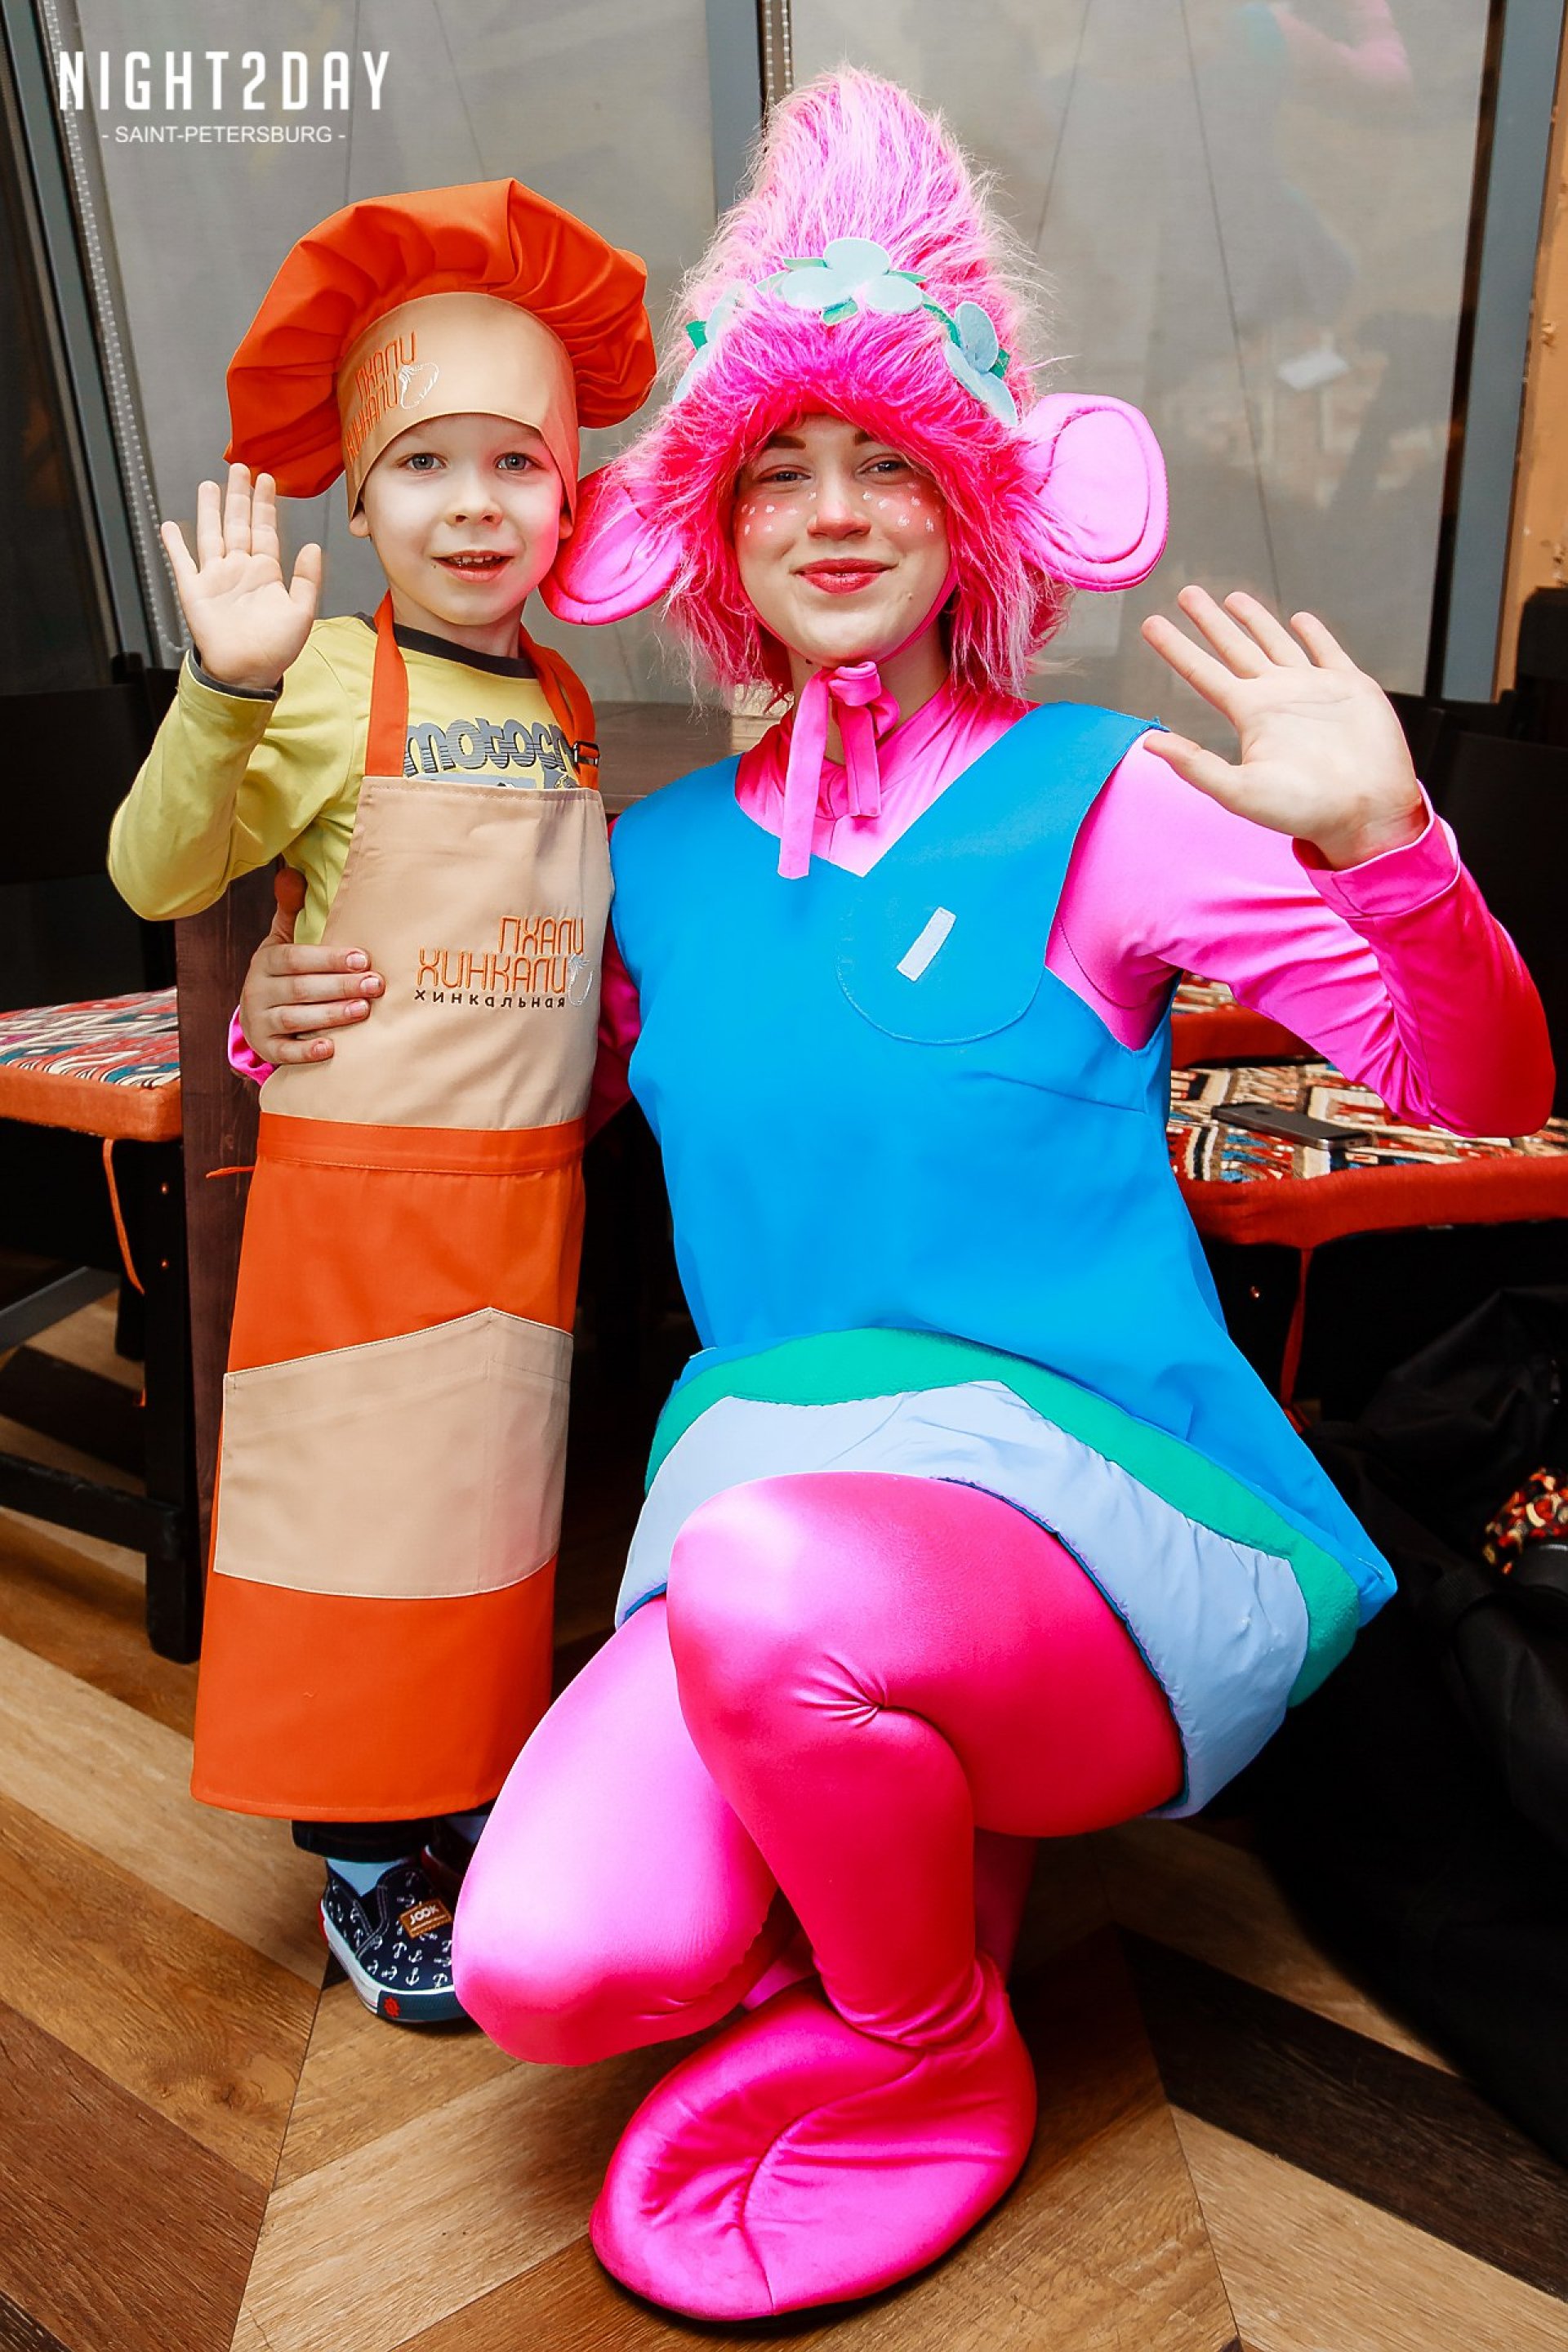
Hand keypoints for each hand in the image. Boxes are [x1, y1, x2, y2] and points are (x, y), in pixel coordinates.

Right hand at [161, 464, 321, 691]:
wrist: (247, 673)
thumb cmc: (276, 649)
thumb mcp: (302, 612)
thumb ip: (307, 579)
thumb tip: (314, 547)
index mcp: (265, 573)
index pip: (265, 530)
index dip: (265, 505)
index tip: (267, 480)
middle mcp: (240, 570)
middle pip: (238, 524)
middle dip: (239, 496)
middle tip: (240, 468)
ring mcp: (216, 578)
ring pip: (212, 534)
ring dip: (210, 510)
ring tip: (210, 485)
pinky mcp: (194, 590)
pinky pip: (182, 562)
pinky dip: (174, 544)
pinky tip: (169, 526)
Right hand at [239, 867, 382, 1065]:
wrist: (256, 1018)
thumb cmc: (281, 975)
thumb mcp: (281, 943)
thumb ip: (289, 912)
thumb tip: (291, 874)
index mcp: (266, 961)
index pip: (296, 958)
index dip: (328, 958)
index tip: (362, 958)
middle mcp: (258, 990)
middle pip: (300, 988)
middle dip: (340, 986)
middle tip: (375, 985)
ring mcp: (260, 1021)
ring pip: (295, 1018)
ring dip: (330, 1015)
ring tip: (363, 1011)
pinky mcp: (266, 1047)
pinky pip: (284, 1052)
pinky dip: (306, 1052)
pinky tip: (331, 1048)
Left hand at [1140, 587, 1424, 869]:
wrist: (1367, 811)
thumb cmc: (1305, 810)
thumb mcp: (1240, 791)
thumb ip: (1194, 765)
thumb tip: (1148, 742)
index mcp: (1250, 716)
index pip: (1203, 673)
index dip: (1176, 648)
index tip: (1151, 624)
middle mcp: (1276, 697)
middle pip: (1234, 648)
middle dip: (1210, 621)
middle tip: (1187, 593)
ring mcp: (1312, 689)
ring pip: (1275, 643)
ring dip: (1255, 620)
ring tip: (1233, 599)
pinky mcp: (1349, 686)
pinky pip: (1327, 651)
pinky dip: (1314, 634)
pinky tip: (1301, 619)